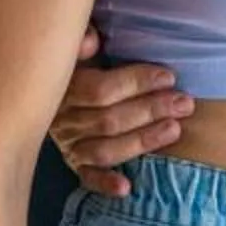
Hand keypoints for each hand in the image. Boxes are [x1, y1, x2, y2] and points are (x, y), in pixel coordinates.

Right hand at [48, 28, 192, 197]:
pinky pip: (86, 177)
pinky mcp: (73, 162)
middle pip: (108, 121)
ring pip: (104, 150)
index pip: (100, 90)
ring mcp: (67, 143)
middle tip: (184, 103)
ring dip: (141, 141)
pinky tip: (126, 188)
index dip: (136, 83)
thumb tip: (93, 41)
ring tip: (174, 129)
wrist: (40, 82)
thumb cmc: (74, 57)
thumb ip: (82, 38)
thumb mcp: (74, 41)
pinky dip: (104, 183)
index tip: (169, 76)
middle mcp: (62, 119)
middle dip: (150, 111)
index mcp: (63, 86)